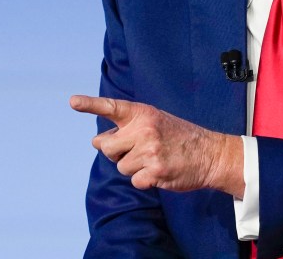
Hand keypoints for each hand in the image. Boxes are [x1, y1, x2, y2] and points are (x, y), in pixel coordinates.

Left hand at [70, 95, 244, 196]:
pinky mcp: (154, 171)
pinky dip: (144, 180)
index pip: (112, 107)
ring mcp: (149, 151)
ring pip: (120, 167)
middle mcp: (144, 129)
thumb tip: (97, 142)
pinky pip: (134, 181)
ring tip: (154, 160)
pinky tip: (160, 172)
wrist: (210, 154)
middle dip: (116, 153)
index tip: (72, 101)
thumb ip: (127, 129)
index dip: (90, 105)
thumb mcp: (155, 123)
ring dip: (133, 168)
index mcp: (143, 113)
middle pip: (107, 147)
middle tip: (136, 151)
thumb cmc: (178, 138)